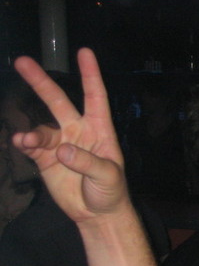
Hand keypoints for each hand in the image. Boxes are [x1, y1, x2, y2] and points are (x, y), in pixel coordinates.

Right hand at [12, 49, 128, 223]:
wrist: (97, 214)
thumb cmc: (111, 191)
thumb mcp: (108, 176)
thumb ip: (88, 163)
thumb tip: (62, 149)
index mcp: (100, 130)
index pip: (95, 97)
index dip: (90, 75)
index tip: (84, 52)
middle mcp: (78, 132)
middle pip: (58, 101)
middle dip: (40, 82)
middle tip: (22, 62)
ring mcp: (60, 144)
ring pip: (42, 128)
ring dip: (33, 133)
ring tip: (26, 140)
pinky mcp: (45, 159)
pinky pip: (31, 144)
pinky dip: (24, 142)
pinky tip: (20, 142)